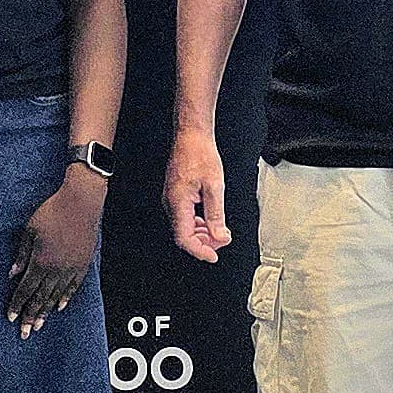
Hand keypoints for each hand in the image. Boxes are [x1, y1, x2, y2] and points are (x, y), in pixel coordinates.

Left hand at [9, 172, 103, 334]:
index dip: (17, 304)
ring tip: (39, 325)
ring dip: (46, 312)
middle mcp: (56, 270)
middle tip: (25, 333)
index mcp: (40, 262)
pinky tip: (60, 307)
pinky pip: (73, 287)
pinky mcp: (82, 264)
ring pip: (57, 296)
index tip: (11, 318)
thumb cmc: (53, 211)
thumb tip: (12, 273)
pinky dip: (66, 298)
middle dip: (30, 317)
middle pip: (40, 299)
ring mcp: (71, 268)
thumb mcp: (30, 230)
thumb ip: (21, 254)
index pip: (25, 290)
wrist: (81, 202)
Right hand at [164, 128, 229, 262]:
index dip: (199, 251)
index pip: (184, 239)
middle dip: (203, 243)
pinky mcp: (176, 195)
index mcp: (177, 203)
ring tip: (219, 232)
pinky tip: (210, 220)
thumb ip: (216, 214)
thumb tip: (220, 236)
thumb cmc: (200, 154)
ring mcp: (172, 199)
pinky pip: (185, 216)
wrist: (191, 135)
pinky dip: (198, 223)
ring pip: (184, 227)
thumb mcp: (214, 186)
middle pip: (184, 235)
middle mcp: (171, 203)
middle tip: (221, 242)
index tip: (213, 256)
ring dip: (202, 233)